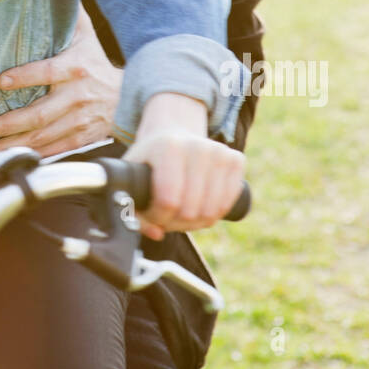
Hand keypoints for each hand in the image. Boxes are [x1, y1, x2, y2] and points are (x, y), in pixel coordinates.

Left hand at [0, 3, 121, 162]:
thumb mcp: (84, 35)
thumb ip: (66, 14)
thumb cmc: (97, 63)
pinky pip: (50, 151)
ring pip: (40, 138)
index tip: (0, 82)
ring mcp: (77, 122)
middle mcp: (76, 98)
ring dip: (9, 147)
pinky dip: (27, 158)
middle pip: (39, 114)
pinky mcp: (79, 139)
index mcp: (75, 68)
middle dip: (7, 125)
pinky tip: (3, 162)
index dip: (25, 77)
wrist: (129, 96)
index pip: (48, 72)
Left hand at [125, 91, 245, 240]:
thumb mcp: (132, 177)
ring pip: (211, 213)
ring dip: (194, 223)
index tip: (152, 214)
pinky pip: (227, 205)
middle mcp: (197, 146)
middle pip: (190, 211)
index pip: (168, 201)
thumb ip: (133, 210)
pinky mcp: (236, 159)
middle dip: (175, 223)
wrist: (173, 134)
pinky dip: (213, 215)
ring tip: (181, 214)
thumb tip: (157, 234)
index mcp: (168, 147)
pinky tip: (199, 207)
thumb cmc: (150, 161)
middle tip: (166, 215)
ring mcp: (220, 152)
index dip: (158, 218)